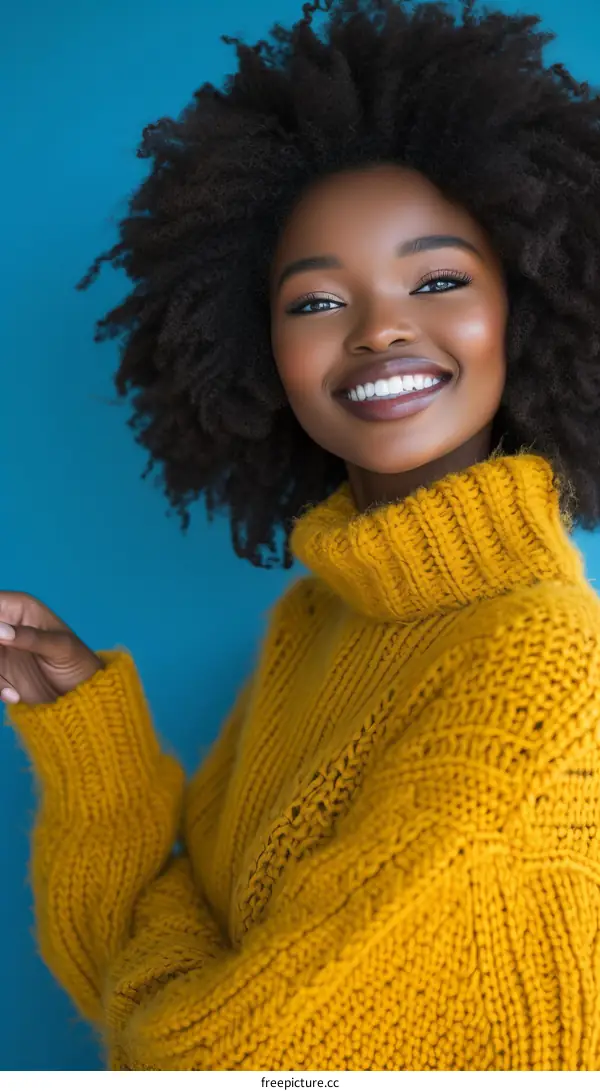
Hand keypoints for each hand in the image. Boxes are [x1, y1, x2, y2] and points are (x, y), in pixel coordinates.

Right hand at [0, 591, 103, 705]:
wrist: (81, 695)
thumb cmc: (78, 662)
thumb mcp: (60, 648)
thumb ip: (30, 637)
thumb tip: (0, 631)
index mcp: (19, 607)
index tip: (1, 641)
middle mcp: (3, 624)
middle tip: (1, 667)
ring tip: (12, 693)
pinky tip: (14, 696)